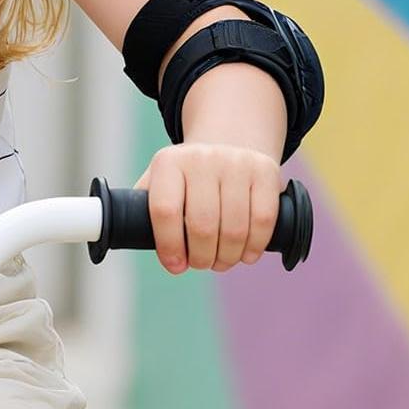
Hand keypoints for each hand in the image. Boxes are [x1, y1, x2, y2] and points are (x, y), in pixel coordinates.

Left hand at [133, 142, 282, 273]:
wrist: (228, 143)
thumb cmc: (187, 179)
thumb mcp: (160, 184)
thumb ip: (144, 212)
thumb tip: (143, 245)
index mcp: (168, 162)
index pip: (165, 211)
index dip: (170, 246)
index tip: (175, 266)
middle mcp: (201, 157)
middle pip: (202, 225)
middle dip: (202, 257)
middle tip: (201, 264)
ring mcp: (236, 162)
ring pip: (235, 228)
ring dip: (228, 257)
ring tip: (222, 261)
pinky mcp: (265, 170)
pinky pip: (263, 220)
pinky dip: (255, 246)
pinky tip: (246, 254)